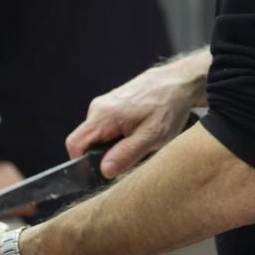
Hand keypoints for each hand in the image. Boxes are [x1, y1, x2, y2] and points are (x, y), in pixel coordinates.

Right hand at [66, 54, 205, 177]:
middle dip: (103, 156)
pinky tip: (139, 133)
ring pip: (98, 136)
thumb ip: (126, 154)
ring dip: (114, 146)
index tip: (102, 172)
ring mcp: (105, 104)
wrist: (179, 82)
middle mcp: (98, 108)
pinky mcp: (113, 104)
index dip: (82, 163)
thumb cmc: (168, 106)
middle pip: (86, 142)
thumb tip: (104, 171)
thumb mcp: (152, 136)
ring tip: (139, 142)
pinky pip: (107, 128)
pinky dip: (119, 136)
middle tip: (130, 158)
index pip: (75, 144)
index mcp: (103, 115)